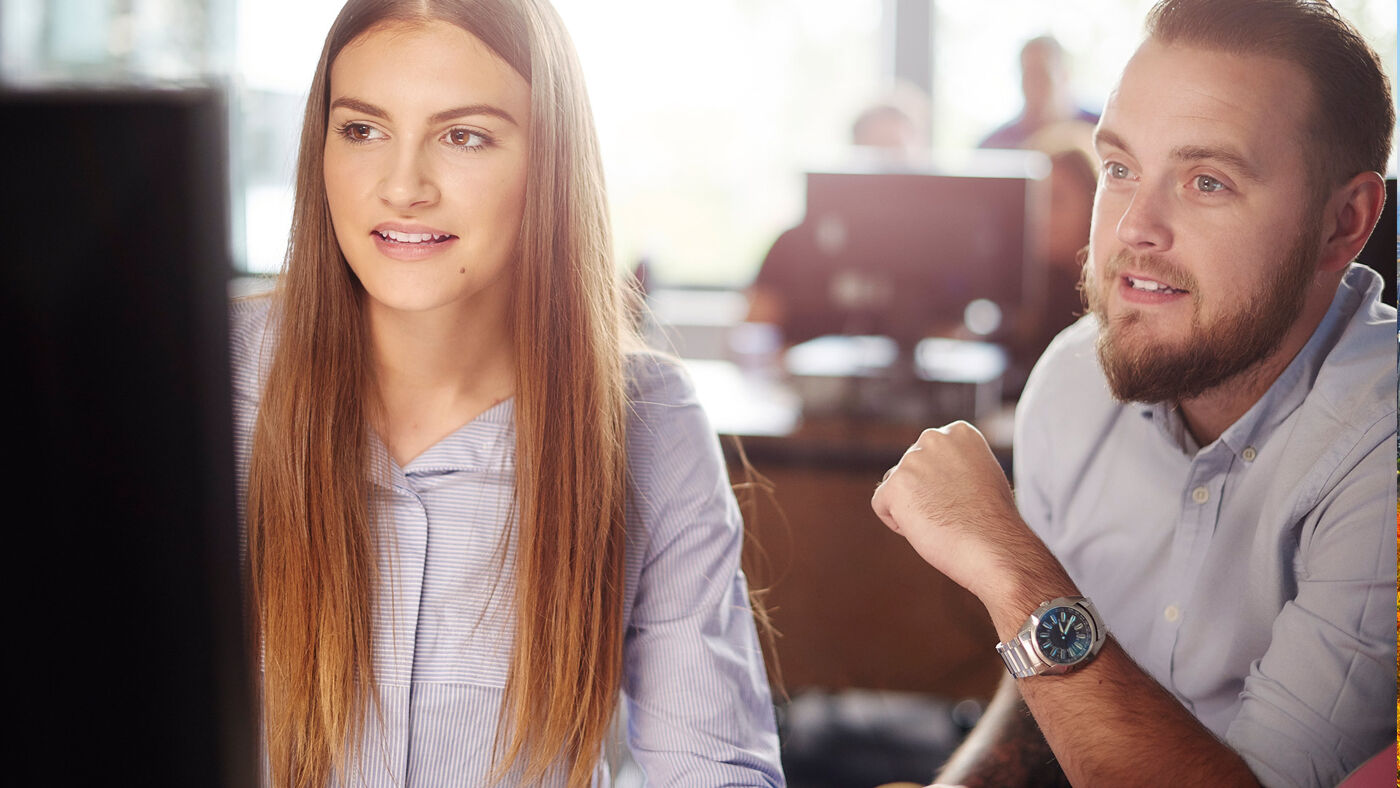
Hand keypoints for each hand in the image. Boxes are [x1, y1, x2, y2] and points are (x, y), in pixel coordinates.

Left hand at [871, 421, 1031, 607]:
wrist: (995, 547)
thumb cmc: (992, 522)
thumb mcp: (982, 476)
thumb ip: (956, 464)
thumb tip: (934, 472)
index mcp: (958, 432)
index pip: (930, 458)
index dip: (944, 486)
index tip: (966, 499)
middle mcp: (934, 438)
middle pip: (911, 471)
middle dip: (925, 495)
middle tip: (955, 512)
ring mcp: (913, 460)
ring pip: (897, 489)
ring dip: (913, 508)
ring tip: (943, 520)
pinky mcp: (895, 485)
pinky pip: (882, 506)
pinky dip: (899, 524)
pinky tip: (927, 528)